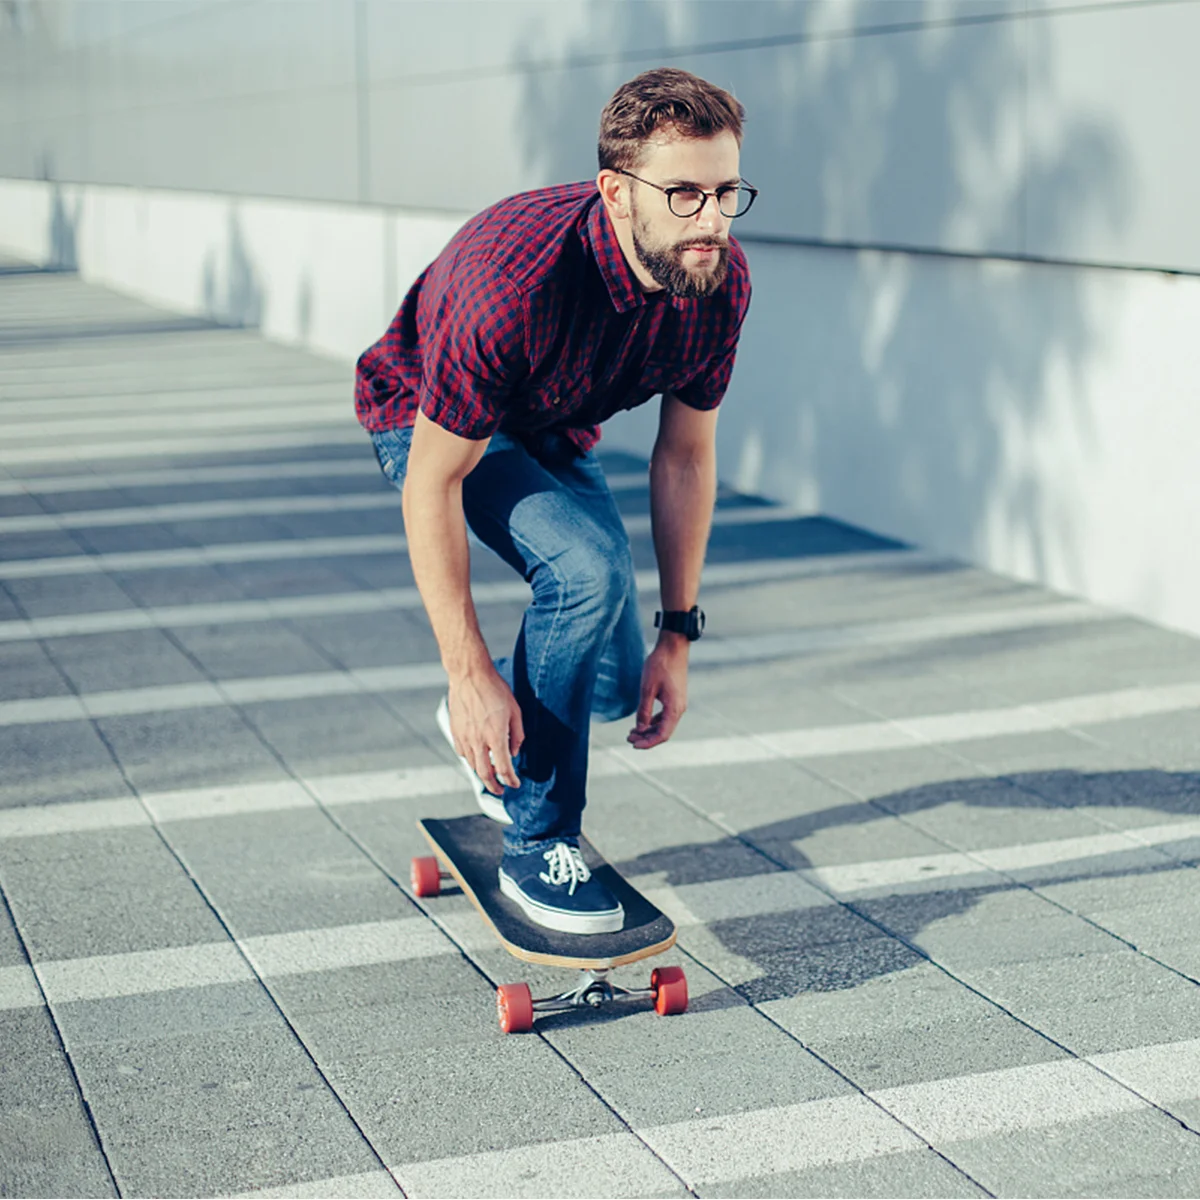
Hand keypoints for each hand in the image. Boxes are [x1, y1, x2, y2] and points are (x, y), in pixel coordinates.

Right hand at [448, 668, 523, 792]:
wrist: (469, 675)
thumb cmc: (495, 689)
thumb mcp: (515, 710)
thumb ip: (517, 734)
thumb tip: (514, 752)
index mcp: (495, 736)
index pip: (504, 768)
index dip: (511, 780)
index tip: (516, 784)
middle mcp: (478, 740)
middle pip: (485, 774)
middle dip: (494, 786)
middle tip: (501, 790)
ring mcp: (464, 736)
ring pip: (472, 765)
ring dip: (482, 773)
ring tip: (491, 774)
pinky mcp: (455, 731)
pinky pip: (462, 752)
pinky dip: (471, 759)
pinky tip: (477, 756)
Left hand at [627, 637, 688, 749]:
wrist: (673, 647)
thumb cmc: (660, 665)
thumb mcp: (647, 689)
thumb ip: (644, 711)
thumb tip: (640, 728)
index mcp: (674, 709)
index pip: (662, 735)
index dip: (648, 743)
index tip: (633, 744)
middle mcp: (679, 709)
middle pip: (663, 732)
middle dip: (646, 738)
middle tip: (628, 738)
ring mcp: (678, 704)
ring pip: (664, 725)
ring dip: (649, 730)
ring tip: (632, 731)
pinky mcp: (675, 698)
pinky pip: (665, 716)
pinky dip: (654, 721)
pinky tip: (642, 721)